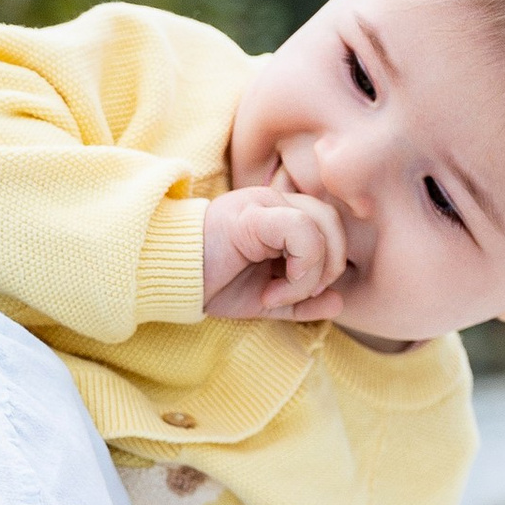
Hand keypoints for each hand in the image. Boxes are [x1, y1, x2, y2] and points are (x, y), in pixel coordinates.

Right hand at [202, 186, 346, 321]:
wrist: (165, 278)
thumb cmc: (209, 284)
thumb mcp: (264, 299)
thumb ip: (301, 301)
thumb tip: (339, 302)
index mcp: (280, 216)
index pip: (329, 227)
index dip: (328, 265)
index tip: (300, 297)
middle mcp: (275, 203)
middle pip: (333, 222)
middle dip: (329, 267)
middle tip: (300, 295)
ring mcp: (264, 203)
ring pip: (321, 225)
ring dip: (311, 273)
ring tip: (278, 296)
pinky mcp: (254, 214)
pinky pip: (301, 231)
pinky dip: (298, 270)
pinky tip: (269, 294)